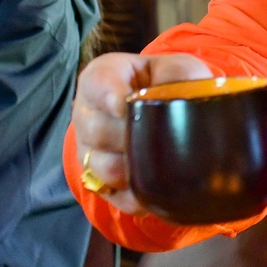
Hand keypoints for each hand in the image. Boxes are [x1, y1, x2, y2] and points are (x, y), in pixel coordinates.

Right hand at [69, 51, 216, 213]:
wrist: (171, 117)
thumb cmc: (169, 86)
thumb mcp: (178, 70)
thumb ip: (177, 73)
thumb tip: (176, 91)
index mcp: (102, 78)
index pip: (96, 83)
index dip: (110, 96)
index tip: (126, 105)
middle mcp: (88, 115)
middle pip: (96, 130)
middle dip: (127, 136)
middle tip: (157, 138)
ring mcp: (92, 151)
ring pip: (103, 167)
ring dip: (132, 169)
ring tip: (161, 164)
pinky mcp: (103, 183)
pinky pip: (116, 197)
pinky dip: (138, 196)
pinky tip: (158, 191)